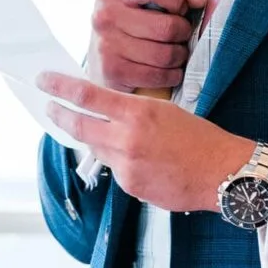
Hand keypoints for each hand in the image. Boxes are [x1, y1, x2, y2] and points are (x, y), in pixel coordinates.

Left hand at [37, 72, 254, 212]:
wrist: (222, 173)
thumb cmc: (200, 138)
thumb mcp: (165, 111)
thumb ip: (130, 113)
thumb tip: (103, 113)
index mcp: (138, 113)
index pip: (87, 96)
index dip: (60, 87)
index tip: (44, 80)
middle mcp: (127, 139)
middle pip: (79, 125)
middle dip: (59, 115)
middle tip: (49, 108)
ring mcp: (126, 165)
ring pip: (96, 148)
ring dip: (95, 139)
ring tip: (108, 134)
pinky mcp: (130, 186)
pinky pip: (115, 169)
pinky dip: (119, 161)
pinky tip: (142, 159)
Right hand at [86, 0, 208, 92]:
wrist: (100, 58)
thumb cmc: (130, 24)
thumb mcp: (147, 0)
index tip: (179, 7)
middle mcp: (104, 16)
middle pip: (166, 26)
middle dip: (183, 32)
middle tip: (181, 33)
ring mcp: (106, 46)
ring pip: (165, 54)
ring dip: (179, 55)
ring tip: (176, 52)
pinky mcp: (113, 72)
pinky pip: (158, 75)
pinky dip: (171, 75)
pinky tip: (169, 69)